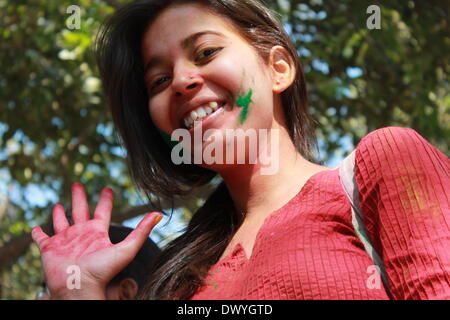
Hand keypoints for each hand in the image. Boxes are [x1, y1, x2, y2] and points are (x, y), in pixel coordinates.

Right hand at [31, 183, 161, 298]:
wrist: (79, 287)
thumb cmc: (102, 271)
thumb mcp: (126, 248)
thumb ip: (142, 231)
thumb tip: (159, 214)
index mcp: (98, 232)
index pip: (102, 211)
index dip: (105, 199)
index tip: (108, 188)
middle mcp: (81, 234)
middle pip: (80, 210)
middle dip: (79, 197)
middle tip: (77, 184)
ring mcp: (64, 241)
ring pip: (61, 222)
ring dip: (59, 214)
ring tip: (59, 204)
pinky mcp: (49, 248)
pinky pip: (41, 238)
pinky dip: (37, 233)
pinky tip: (35, 227)